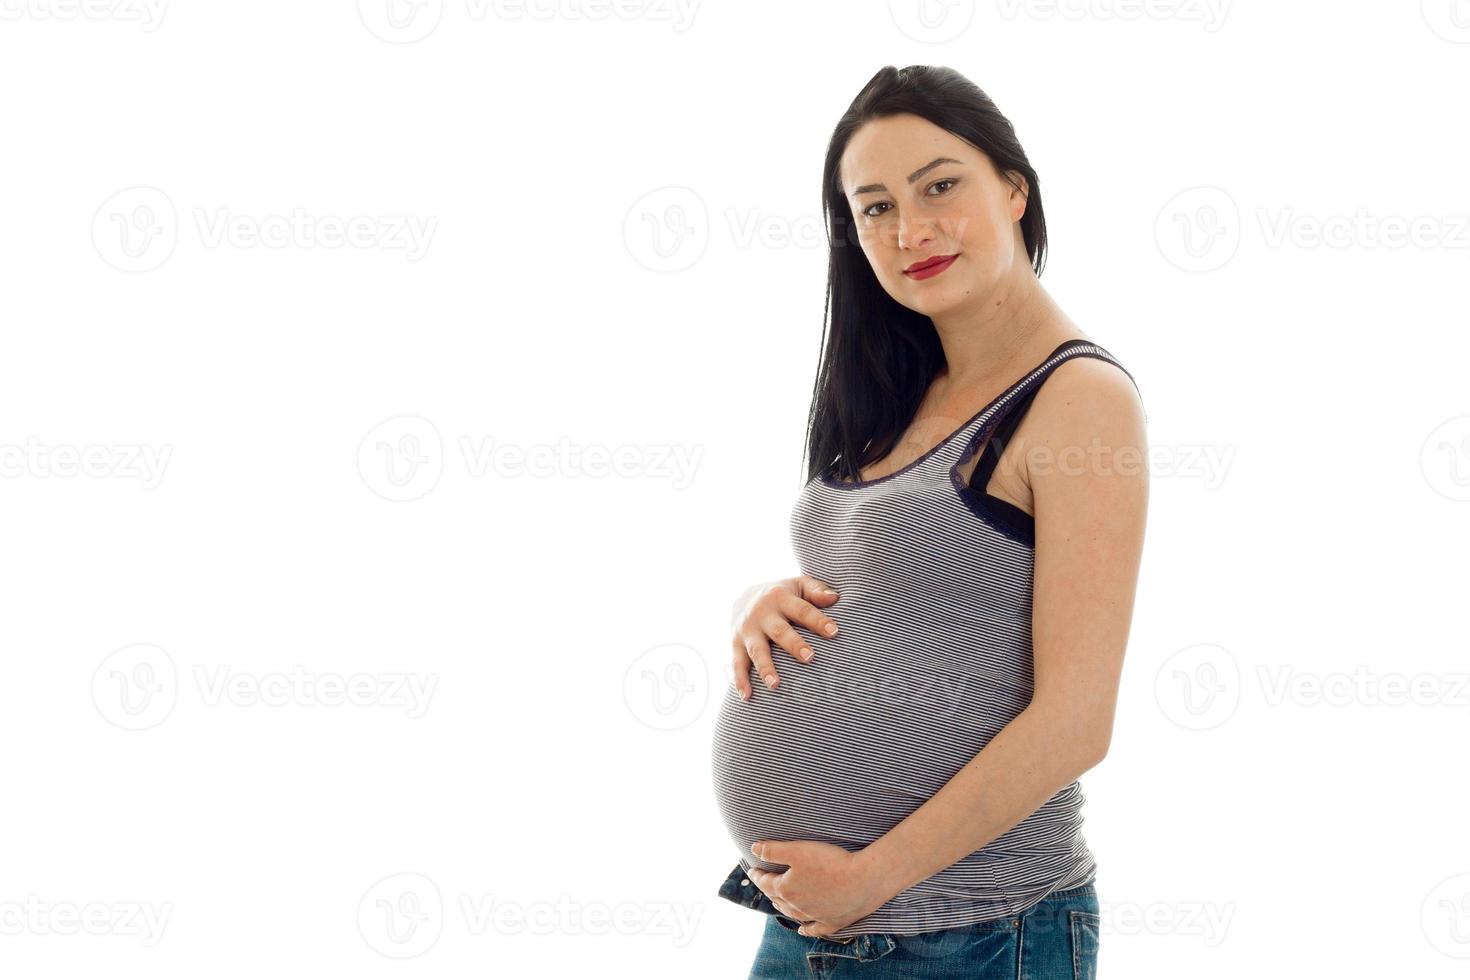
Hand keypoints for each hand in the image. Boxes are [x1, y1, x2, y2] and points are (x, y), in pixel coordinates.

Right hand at [730, 576, 840, 698]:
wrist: (744, 596)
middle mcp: (762, 614)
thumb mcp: (799, 585)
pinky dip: (741, 681)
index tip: (834, 632)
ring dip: (765, 668)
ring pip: (756, 650)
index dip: (818, 621)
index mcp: (781, 598)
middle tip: (810, 658)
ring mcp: (747, 630)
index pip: (802, 610)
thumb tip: (835, 598)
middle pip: (779, 631)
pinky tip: (748, 697)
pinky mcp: (736, 644)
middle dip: (793, 644)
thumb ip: (817, 591)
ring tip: (775, 685)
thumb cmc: (783, 594)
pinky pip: (737, 664)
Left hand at [745, 840, 889, 938]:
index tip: (752, 870)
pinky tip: (802, 930)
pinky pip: (815, 929)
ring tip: (777, 902)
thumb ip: (773, 850)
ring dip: (782, 907)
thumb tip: (753, 849)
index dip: (757, 875)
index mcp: (786, 889)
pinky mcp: (832, 922)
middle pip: (777, 899)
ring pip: (793, 914)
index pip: (765, 883)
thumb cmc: (830, 862)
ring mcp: (815, 916)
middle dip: (768, 890)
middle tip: (764, 883)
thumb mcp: (797, 850)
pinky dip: (806, 930)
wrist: (864, 879)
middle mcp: (797, 906)